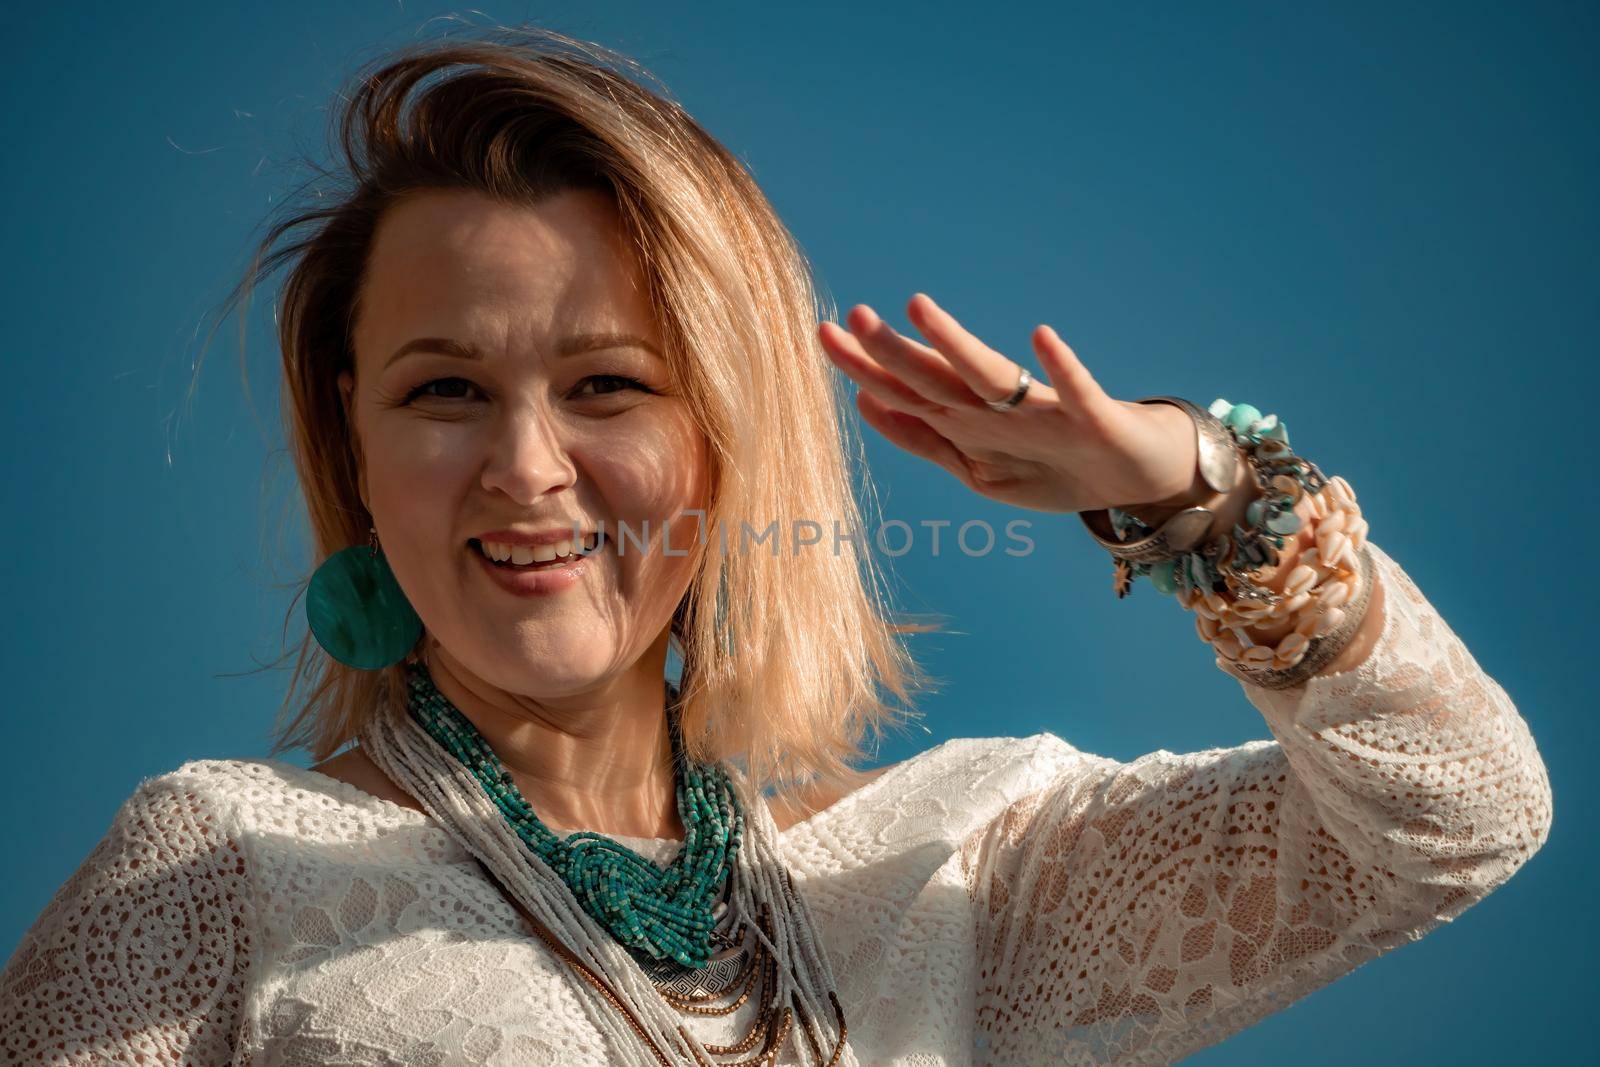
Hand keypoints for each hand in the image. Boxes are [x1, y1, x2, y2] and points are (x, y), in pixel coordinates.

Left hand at [818, 293, 1208, 515]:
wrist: (1142, 478)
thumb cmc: (1056, 465)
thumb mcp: (977, 468)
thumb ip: (923, 438)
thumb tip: (862, 400)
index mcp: (969, 420)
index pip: (905, 388)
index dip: (864, 366)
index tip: (821, 333)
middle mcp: (1000, 407)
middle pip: (936, 376)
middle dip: (892, 350)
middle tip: (851, 314)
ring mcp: (1046, 412)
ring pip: (992, 376)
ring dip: (956, 343)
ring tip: (919, 307)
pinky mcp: (1094, 420)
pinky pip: (1074, 392)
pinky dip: (1060, 368)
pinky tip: (1041, 337)